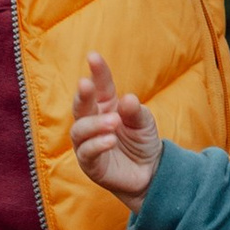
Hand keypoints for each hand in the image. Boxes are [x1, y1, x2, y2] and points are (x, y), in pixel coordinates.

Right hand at [72, 50, 163, 204]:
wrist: (149, 173)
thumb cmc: (143, 142)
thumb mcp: (145, 123)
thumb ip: (135, 112)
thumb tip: (127, 99)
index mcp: (106, 106)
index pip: (100, 86)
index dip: (97, 72)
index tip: (93, 56)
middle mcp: (92, 121)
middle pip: (82, 106)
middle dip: (82, 94)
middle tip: (86, 84)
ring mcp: (87, 142)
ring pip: (80, 129)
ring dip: (95, 124)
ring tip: (114, 122)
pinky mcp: (89, 163)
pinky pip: (87, 152)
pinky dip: (97, 144)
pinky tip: (111, 140)